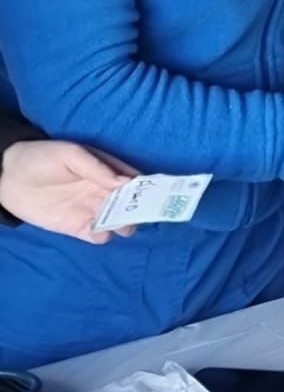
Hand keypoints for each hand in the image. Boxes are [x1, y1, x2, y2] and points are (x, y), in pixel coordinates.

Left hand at [0, 141, 135, 242]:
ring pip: (116, 221)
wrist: (6, 176)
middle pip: (129, 203)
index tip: (159, 195)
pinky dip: (102, 236)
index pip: (133, 180)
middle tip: (142, 214)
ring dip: (123, 224)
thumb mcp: (70, 154)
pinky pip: (95, 235)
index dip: (147, 187)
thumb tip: (125, 181)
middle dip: (139, 210)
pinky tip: (100, 233)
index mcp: (106, 170)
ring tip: (123, 225)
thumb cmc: (41, 157)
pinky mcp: (74, 226)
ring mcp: (89, 209)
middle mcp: (102, 191)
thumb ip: (97, 168)